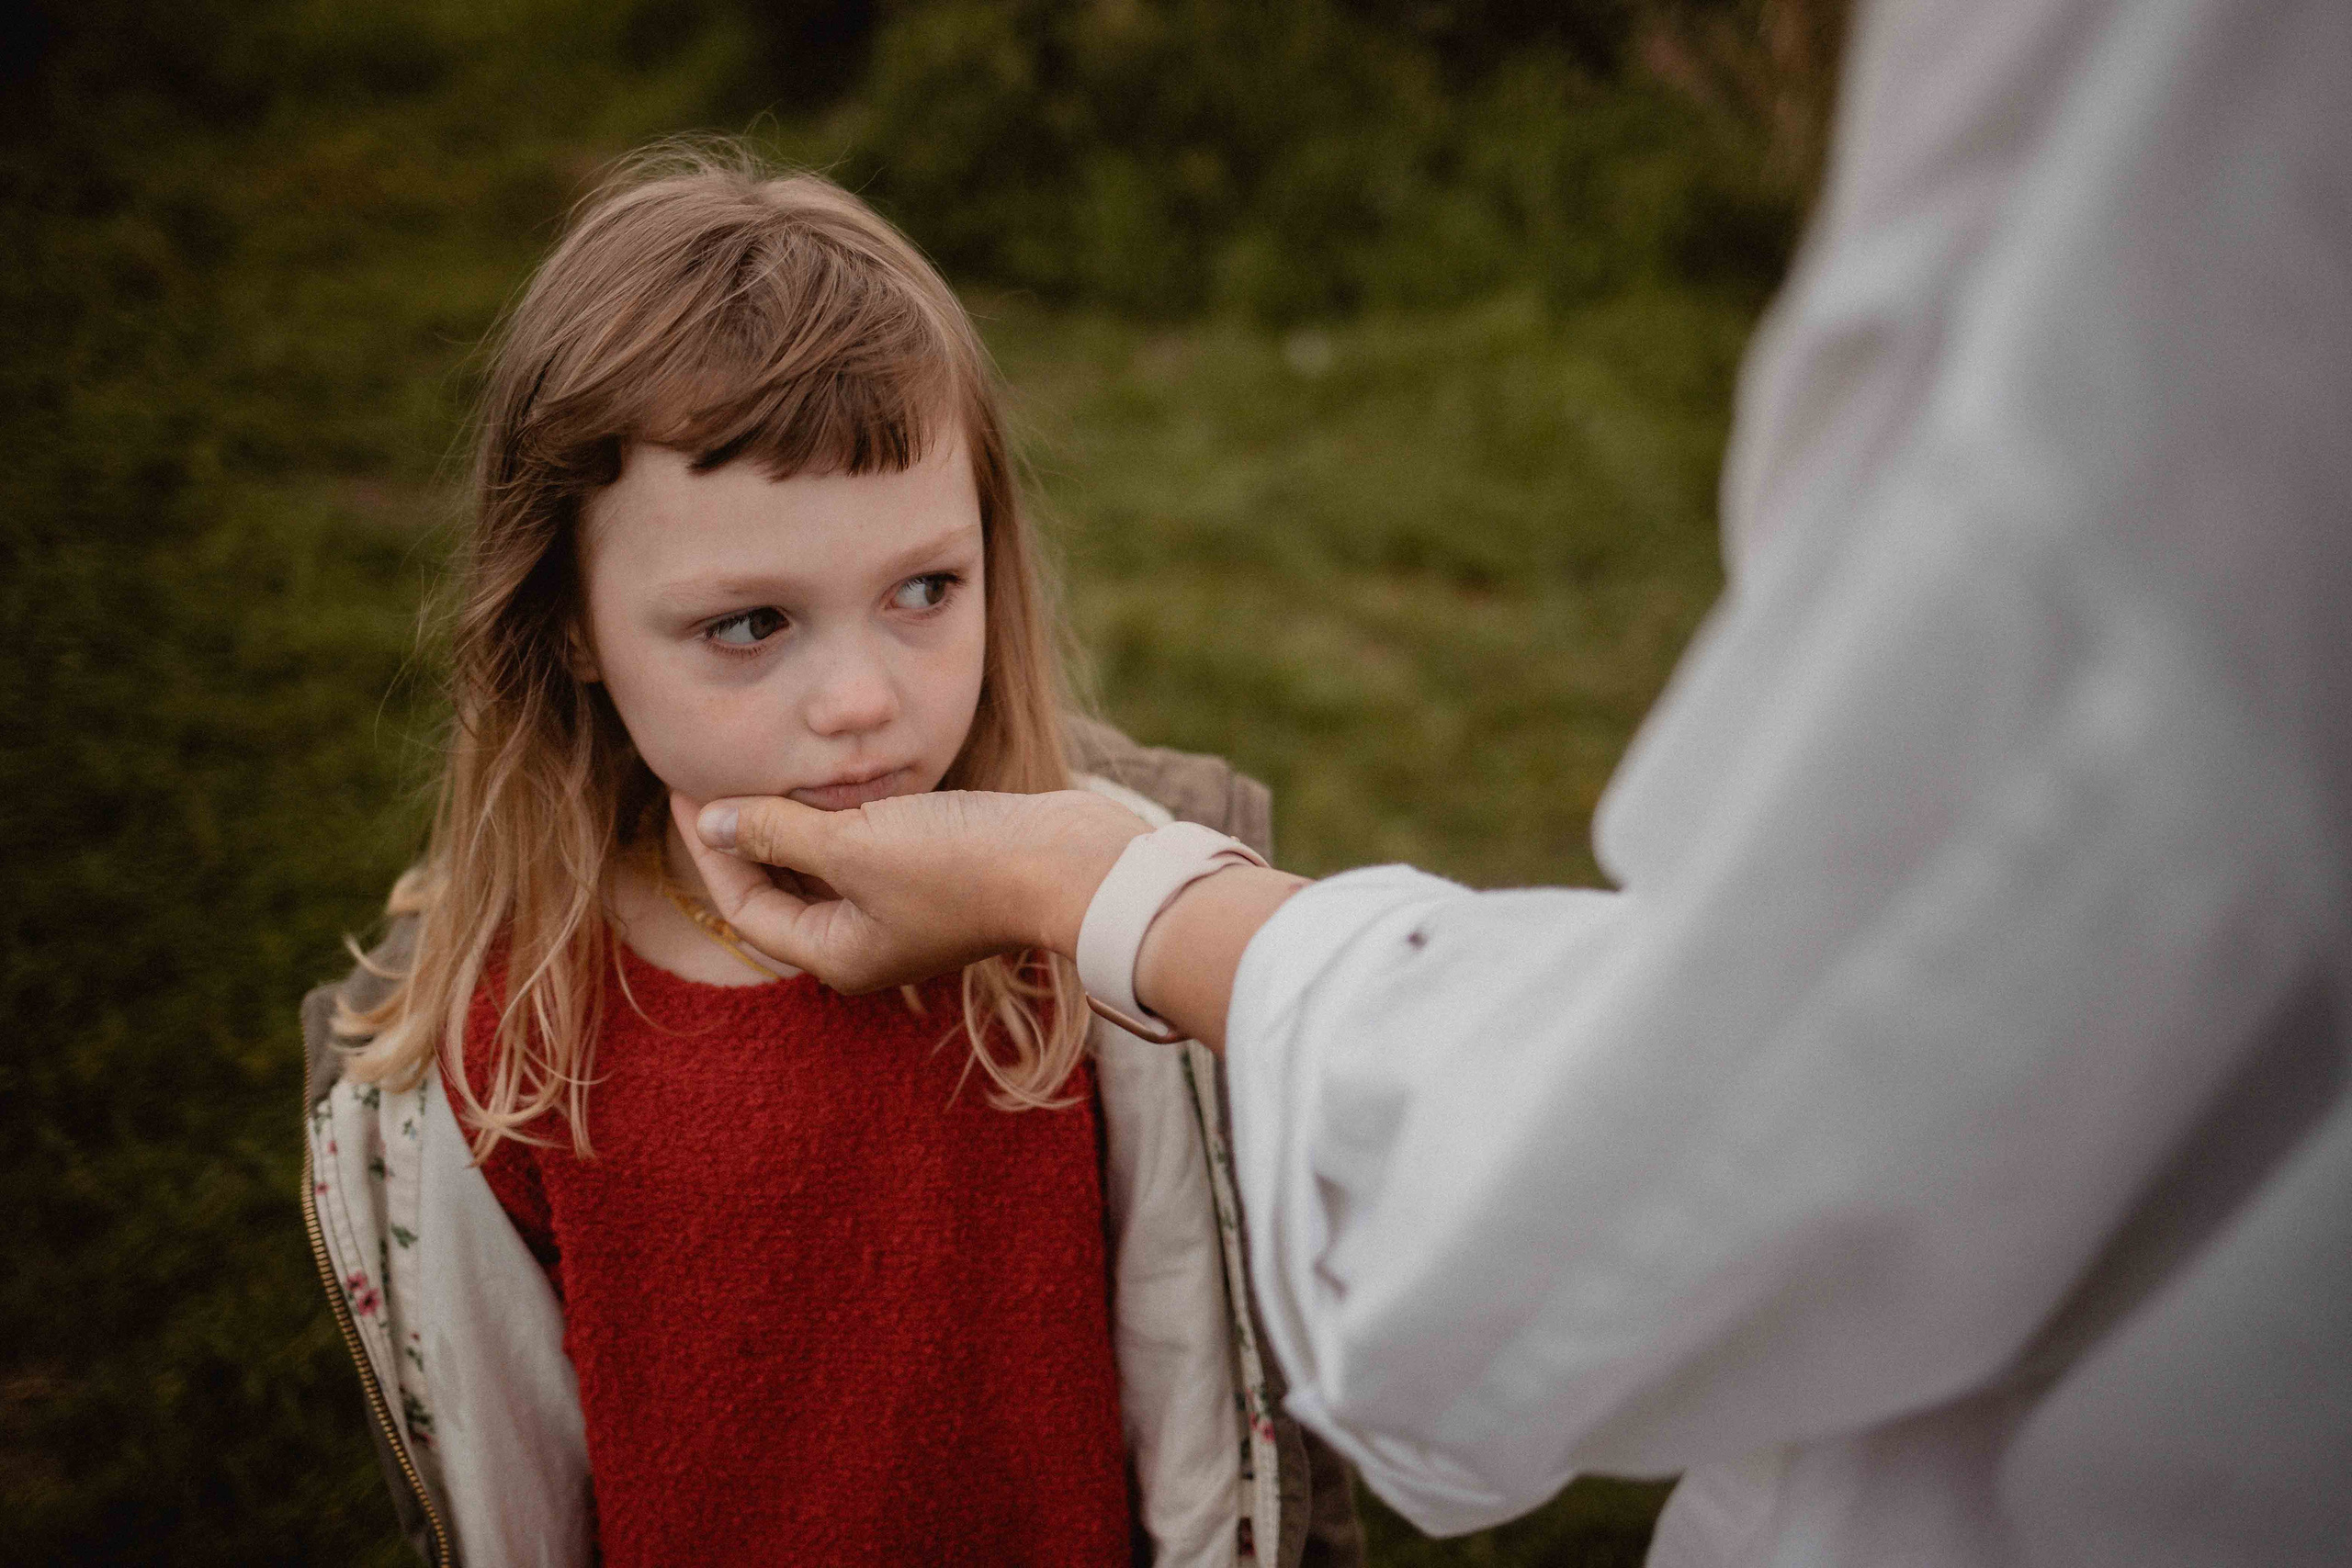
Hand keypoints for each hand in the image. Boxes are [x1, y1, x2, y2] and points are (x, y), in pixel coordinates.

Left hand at [672, 787, 1150, 992]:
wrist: (1070, 861)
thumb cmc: (961, 864)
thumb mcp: (853, 844)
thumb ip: (776, 832)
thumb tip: (711, 822)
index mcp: (838, 955)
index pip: (746, 907)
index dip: (711, 849)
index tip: (691, 789)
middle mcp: (868, 944)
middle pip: (782, 892)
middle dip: (749, 838)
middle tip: (719, 779)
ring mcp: (907, 914)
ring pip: (827, 869)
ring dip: (797, 825)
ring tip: (771, 772)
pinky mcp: (940, 879)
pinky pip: (869, 851)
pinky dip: (843, 820)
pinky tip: (837, 781)